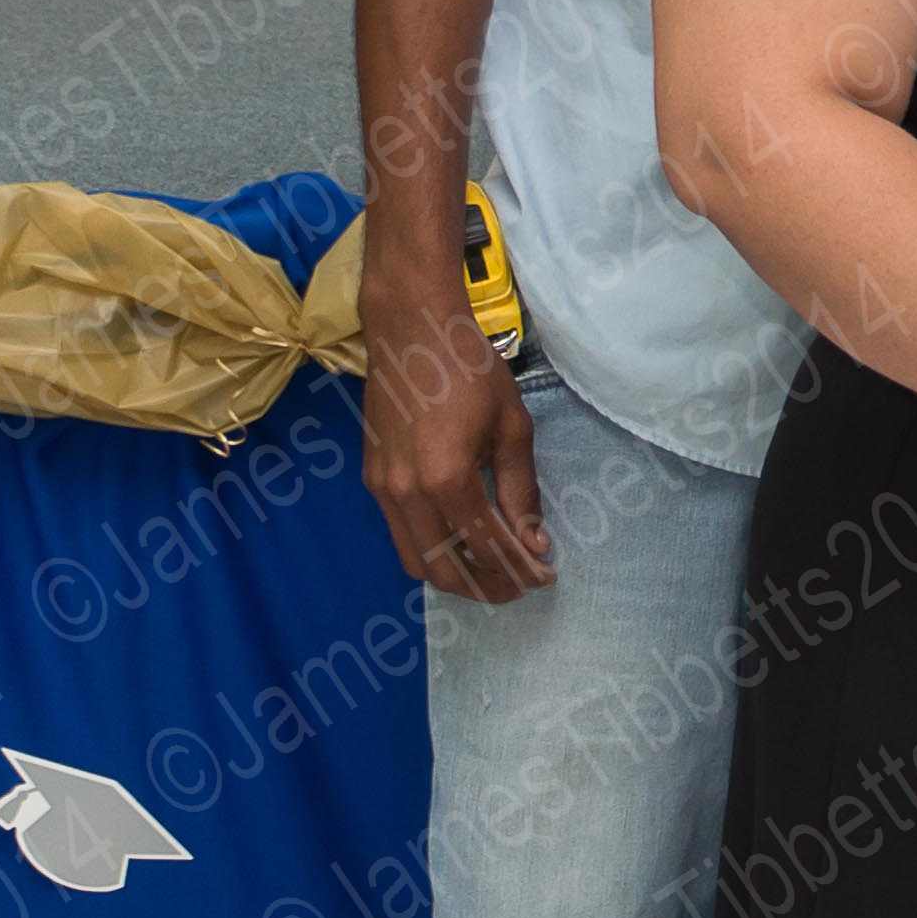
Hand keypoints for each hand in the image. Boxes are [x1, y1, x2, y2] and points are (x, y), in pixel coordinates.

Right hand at [359, 255, 551, 603]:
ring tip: (491, 575)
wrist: (411, 330)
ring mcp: (382, 489)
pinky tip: (459, 545)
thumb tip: (534, 541)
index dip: (519, 568)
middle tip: (518, 587)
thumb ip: (521, 489)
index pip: (487, 546)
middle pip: (444, 569)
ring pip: (415, 560)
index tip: (544, 575)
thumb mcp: (512, 427)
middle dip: (485, 587)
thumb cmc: (470, 369)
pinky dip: (430, 552)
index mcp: (447, 478)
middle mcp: (407, 493)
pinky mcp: (371, 479)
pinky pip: (400, 535)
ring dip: (454, 577)